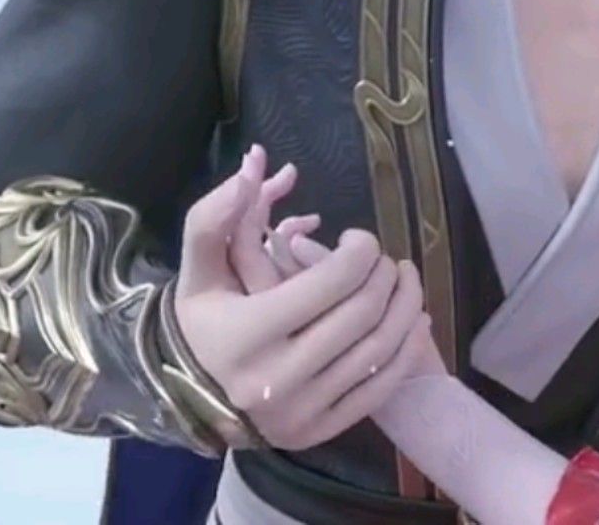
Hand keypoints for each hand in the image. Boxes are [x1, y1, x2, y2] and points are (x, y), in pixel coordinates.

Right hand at [170, 146, 427, 448]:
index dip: (361, 251)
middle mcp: (278, 378)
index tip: (359, 240)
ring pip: (380, 349)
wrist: (185, 400)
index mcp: (249, 333)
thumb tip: (253, 166)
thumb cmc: (200, 323)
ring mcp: (303, 410)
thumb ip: (217, 216)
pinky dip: (407, 349)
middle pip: (363, 313)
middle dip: (387, 275)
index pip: (333, 282)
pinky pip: (381, 388)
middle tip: (388, 260)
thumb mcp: (198, 270)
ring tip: (405, 281)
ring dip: (407, 306)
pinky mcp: (320, 431)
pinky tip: (413, 321)